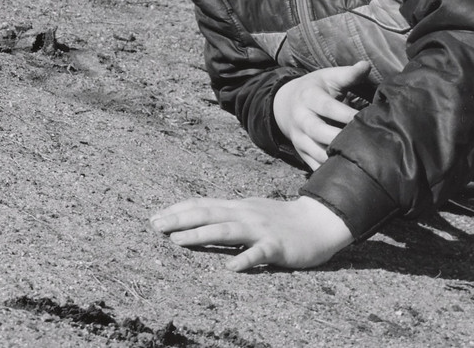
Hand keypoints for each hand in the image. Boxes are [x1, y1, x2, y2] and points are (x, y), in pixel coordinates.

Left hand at [149, 195, 353, 271]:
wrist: (319, 222)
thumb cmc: (281, 220)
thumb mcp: (250, 212)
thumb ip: (227, 216)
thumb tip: (198, 218)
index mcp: (237, 207)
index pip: (202, 205)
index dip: (178, 210)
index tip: (155, 217)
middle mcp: (245, 214)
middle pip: (208, 214)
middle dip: (179, 219)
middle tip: (155, 226)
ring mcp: (260, 229)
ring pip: (227, 230)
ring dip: (201, 234)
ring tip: (178, 241)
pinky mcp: (277, 246)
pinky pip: (259, 253)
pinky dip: (245, 259)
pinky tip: (230, 268)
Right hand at [273, 61, 370, 170]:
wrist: (285, 104)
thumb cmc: (314, 89)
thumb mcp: (328, 77)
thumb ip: (348, 74)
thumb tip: (365, 65)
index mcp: (308, 97)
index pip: (327, 107)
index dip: (347, 114)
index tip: (367, 119)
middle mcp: (301, 118)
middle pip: (319, 132)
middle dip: (341, 138)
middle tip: (366, 143)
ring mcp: (299, 138)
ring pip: (317, 153)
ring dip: (337, 157)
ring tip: (360, 159)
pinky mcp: (302, 153)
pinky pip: (315, 167)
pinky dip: (330, 171)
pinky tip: (349, 170)